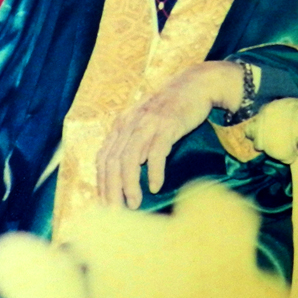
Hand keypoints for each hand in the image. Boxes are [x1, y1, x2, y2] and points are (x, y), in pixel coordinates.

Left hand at [96, 61, 244, 208]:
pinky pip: (157, 151)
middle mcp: (130, 123)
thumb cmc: (171, 109)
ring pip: (130, 158)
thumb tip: (127, 173)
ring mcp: (148, 123)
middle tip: (117, 212)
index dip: (103, 183)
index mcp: (122, 124)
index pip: (104, 158)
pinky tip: (155, 186)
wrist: (195, 85)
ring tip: (134, 203)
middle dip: (112, 189)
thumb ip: (134, 143)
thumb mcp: (145, 122)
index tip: (106, 203)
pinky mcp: (167, 124)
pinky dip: (154, 171)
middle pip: (113, 161)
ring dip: (130, 184)